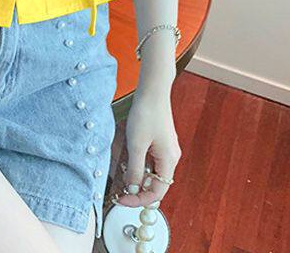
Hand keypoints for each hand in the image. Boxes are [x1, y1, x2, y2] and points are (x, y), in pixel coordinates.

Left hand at [114, 89, 180, 207]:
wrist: (152, 90)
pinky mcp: (160, 143)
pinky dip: (138, 164)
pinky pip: (150, 161)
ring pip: (151, 173)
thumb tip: (133, 190)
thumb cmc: (146, 113)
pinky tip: (126, 160)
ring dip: (136, 176)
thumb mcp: (136, 144)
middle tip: (119, 190)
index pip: (157, 192)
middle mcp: (171, 158)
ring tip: (120, 174)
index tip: (122, 200)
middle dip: (137, 189)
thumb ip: (135, 170)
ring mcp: (166, 150)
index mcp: (169, 161)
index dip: (139, 199)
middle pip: (155, 184)